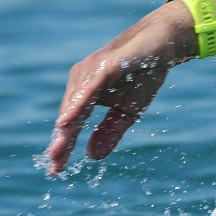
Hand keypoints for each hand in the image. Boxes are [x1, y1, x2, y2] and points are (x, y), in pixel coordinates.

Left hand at [46, 5, 191, 172]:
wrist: (161, 45)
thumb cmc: (143, 75)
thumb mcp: (127, 112)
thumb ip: (110, 132)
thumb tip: (92, 157)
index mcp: (85, 93)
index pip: (72, 124)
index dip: (65, 146)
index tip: (56, 170)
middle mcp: (80, 81)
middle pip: (68, 117)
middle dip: (61, 143)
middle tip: (54, 167)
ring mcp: (90, 72)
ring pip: (75, 106)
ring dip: (66, 130)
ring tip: (58, 152)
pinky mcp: (104, 67)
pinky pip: (88, 91)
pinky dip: (76, 107)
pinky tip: (67, 122)